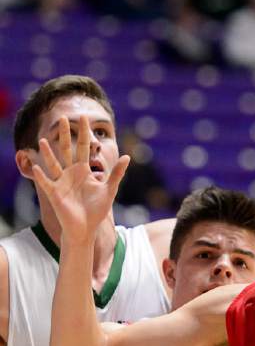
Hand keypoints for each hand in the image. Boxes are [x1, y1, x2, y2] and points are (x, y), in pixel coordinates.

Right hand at [32, 116, 129, 242]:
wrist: (86, 228)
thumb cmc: (96, 210)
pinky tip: (35, 167)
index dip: (84, 132)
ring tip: (43, 139)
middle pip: (67, 149)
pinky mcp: (54, 193)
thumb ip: (117, 173)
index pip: (83, 147)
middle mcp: (71, 173)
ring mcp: (61, 182)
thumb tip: (127, 156)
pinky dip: (40, 176)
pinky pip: (46, 183)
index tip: (84, 117)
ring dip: (48, 152)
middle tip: (63, 117)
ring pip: (53, 163)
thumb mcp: (110, 190)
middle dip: (66, 134)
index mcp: (84, 170)